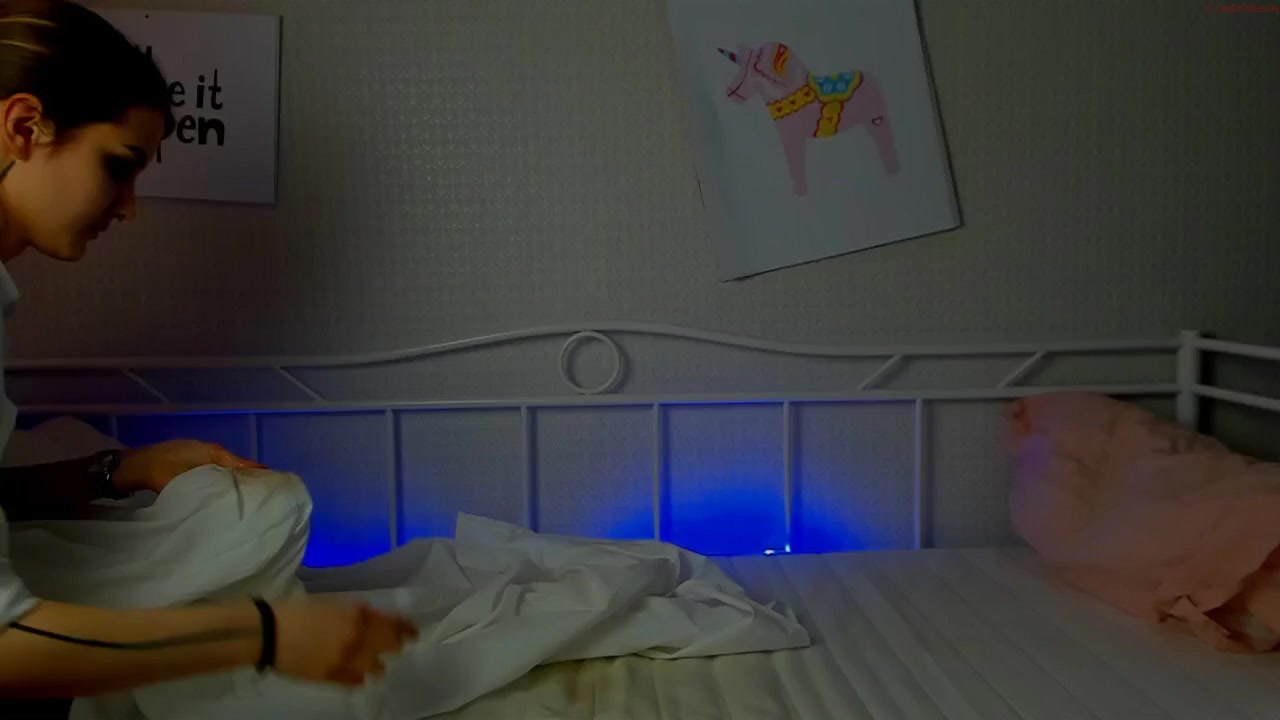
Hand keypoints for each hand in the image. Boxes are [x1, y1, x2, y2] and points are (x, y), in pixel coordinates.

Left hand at [115, 439, 265, 493]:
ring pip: (226, 470)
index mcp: (211, 451)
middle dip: (250, 479)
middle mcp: (209, 451)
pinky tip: (225, 494)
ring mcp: (200, 456)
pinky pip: (215, 473)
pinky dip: (223, 482)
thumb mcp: (181, 481)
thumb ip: (207, 486)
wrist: (128, 467)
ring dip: (236, 481)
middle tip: (265, 497)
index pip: (243, 464)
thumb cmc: (155, 470)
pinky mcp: (191, 465)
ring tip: (249, 498)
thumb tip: (230, 498)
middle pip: (237, 466)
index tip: (274, 487)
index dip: (258, 474)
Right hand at [272, 600, 417, 685]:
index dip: (406, 628)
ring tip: (374, 661)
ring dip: (377, 662)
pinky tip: (357, 672)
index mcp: (357, 617)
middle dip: (395, 644)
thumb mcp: (332, 602)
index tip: (413, 631)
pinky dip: (360, 676)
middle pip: (390, 646)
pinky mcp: (330, 678)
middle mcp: (356, 640)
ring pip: (376, 667)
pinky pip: (356, 681)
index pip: (392, 624)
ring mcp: (344, 661)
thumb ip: (356, 611)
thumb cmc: (297, 610)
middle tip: (396, 644)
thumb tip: (373, 617)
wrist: (268, 633)